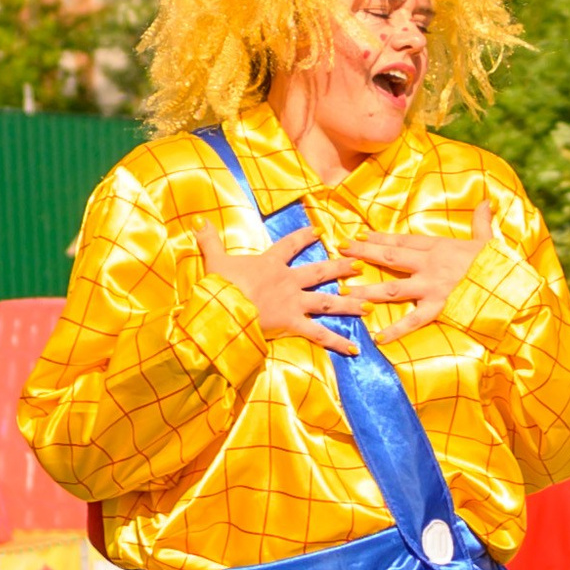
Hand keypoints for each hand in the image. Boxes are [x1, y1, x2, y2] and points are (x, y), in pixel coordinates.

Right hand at [196, 220, 360, 353]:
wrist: (222, 307)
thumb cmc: (218, 284)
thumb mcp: (214, 260)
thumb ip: (209, 240)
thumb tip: (198, 220)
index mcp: (270, 263)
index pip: (291, 245)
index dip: (305, 236)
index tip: (320, 231)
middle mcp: (288, 281)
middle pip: (320, 271)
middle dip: (342, 267)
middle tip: (361, 264)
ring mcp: (293, 302)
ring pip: (328, 301)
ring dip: (350, 303)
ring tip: (371, 305)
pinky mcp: (293, 323)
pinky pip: (319, 334)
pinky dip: (338, 342)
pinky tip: (356, 349)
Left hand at [345, 201, 494, 335]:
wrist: (510, 285)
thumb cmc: (498, 264)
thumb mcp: (488, 240)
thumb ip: (482, 221)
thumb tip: (486, 201)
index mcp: (439, 247)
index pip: (402, 241)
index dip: (379, 237)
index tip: (359, 235)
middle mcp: (430, 265)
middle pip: (390, 257)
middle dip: (364, 253)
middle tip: (341, 250)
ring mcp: (432, 286)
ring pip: (392, 288)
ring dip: (367, 290)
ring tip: (345, 293)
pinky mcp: (439, 307)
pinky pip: (413, 320)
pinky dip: (396, 330)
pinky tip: (378, 337)